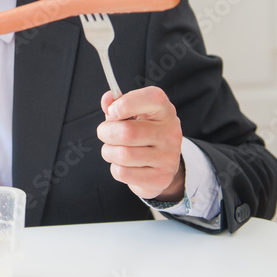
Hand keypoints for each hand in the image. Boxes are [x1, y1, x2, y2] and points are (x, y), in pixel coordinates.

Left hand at [97, 87, 185, 201]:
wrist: (162, 165)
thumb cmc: (143, 133)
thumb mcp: (133, 114)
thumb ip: (117, 104)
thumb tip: (107, 100)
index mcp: (164, 111)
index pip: (152, 98)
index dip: (127, 103)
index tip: (112, 110)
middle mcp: (170, 133)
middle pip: (126, 132)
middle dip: (105, 133)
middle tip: (105, 133)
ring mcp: (168, 157)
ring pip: (122, 155)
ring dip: (108, 152)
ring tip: (115, 150)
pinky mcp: (160, 178)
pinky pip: (123, 173)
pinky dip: (116, 169)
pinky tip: (125, 165)